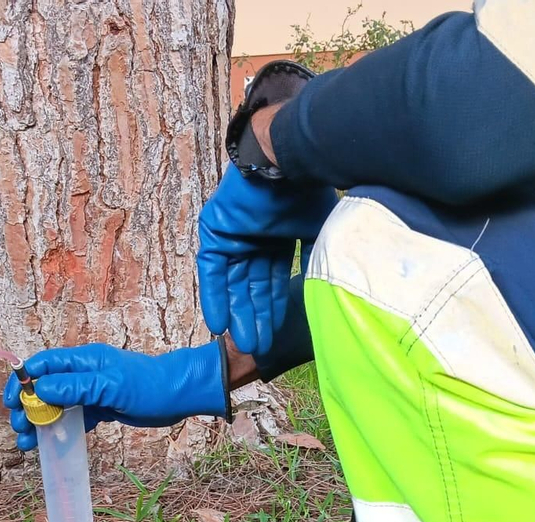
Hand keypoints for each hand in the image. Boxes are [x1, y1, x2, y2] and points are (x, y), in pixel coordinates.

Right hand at [3, 344, 225, 450]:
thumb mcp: (111, 386)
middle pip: (44, 388)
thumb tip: (40, 389)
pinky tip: (51, 445)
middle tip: (20, 429)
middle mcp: (83, 373)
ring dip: (41, 423)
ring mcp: (91, 391)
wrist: (179, 396)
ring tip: (28, 444)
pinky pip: (74, 418)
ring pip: (57, 406)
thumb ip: (76, 387)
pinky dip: (61, 431)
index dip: (22, 381)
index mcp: (83, 360)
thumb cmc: (150, 385)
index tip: (11, 402)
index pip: (41, 365)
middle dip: (28, 408)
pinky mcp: (100, 408)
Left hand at [197, 168, 336, 356]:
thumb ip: (316, 261)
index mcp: (276, 239)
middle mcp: (253, 239)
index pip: (271, 281)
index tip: (276, 335)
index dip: (273, 309)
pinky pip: (211, 270)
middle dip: (255, 317)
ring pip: (232, 283)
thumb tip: (323, 293)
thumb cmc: (307, 192)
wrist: (287, 161)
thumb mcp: (320, 233)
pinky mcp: (215, 231)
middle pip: (251, 286)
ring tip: (243, 343)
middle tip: (259, 347)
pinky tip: (219, 324)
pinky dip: (214, 296)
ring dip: (237, 313)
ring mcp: (232, 235)